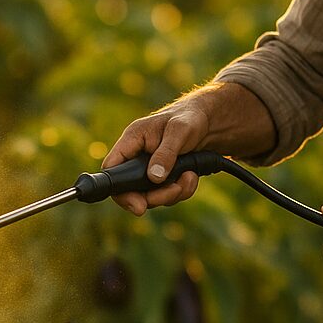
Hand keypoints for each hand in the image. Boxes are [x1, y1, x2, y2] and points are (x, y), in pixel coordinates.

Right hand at [103, 100, 209, 215]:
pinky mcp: (165, 177)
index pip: (112, 168)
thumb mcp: (179, 131)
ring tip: (189, 176)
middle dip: (153, 197)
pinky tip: (192, 176)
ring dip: (172, 193)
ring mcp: (150, 169)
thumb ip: (165, 154)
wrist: (210, 121)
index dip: (119, 190)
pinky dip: (182, 190)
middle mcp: (137, 157)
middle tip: (174, 191)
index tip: (138, 205)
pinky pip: (167, 194)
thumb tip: (154, 178)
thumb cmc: (190, 117)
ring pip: (151, 196)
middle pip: (131, 190)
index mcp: (132, 140)